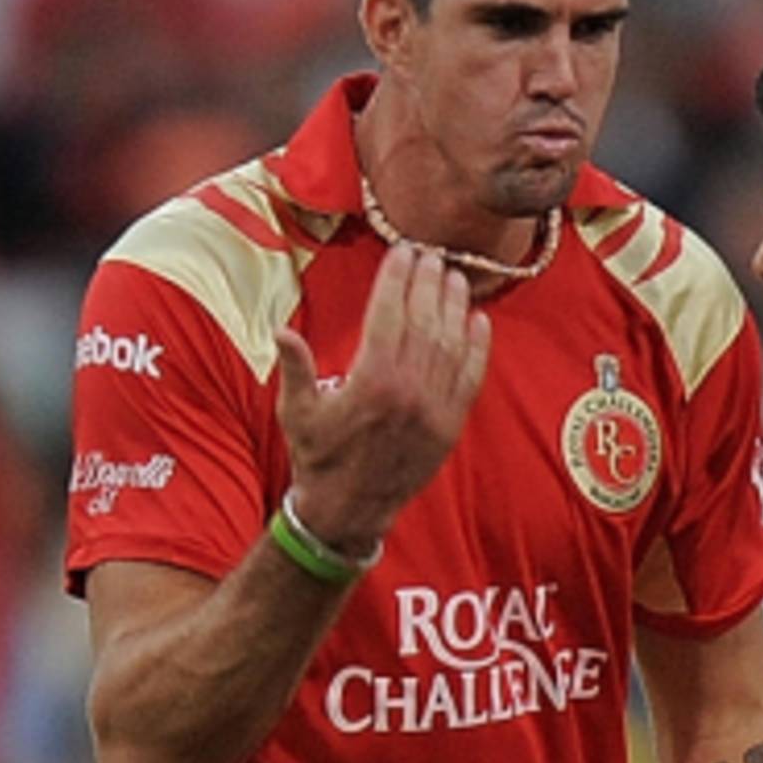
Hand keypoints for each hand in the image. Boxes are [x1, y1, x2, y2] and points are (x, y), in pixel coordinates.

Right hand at [275, 246, 491, 556]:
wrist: (348, 509)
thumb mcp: (297, 412)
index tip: (404, 252)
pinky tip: (480, 321)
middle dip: (428, 283)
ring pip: (451, 346)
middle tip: (431, 255)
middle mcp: (407, 391)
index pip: (389, 314)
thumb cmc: (318, 457)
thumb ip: (295, 368)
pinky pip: (470, 379)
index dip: (398, 279)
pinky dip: (478, 349)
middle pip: (425, 322)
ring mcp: (433, 409)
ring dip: (455, 307)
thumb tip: (282, 330)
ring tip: (456, 277)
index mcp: (370, 380)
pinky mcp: (450, 426)